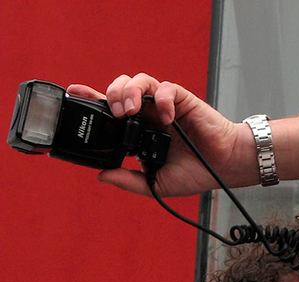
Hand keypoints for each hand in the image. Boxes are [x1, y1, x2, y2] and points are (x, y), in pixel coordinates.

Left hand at [66, 73, 258, 196]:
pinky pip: (165, 88)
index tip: (75, 94)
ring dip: (128, 91)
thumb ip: (130, 181)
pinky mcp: (181, 100)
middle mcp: (149, 114)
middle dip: (110, 95)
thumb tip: (102, 175)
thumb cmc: (196, 173)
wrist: (224, 167)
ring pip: (138, 81)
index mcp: (141, 131)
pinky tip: (165, 117)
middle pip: (120, 89)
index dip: (93, 99)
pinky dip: (161, 98)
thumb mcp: (157, 184)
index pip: (112, 111)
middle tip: (114, 112)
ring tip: (129, 109)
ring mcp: (164, 105)